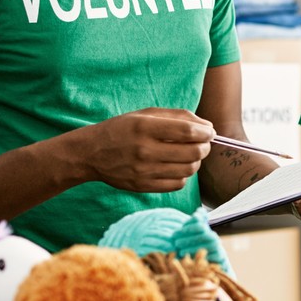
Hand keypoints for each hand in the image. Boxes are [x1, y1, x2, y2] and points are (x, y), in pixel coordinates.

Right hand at [74, 109, 212, 192]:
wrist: (91, 153)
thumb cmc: (122, 129)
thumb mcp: (145, 114)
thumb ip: (178, 116)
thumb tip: (207, 127)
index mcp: (145, 127)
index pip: (188, 132)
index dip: (206, 133)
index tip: (209, 132)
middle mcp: (144, 150)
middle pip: (193, 153)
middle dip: (204, 147)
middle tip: (202, 144)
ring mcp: (143, 170)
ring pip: (188, 170)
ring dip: (195, 161)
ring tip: (189, 155)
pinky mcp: (143, 186)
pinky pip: (177, 184)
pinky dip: (183, 175)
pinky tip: (176, 167)